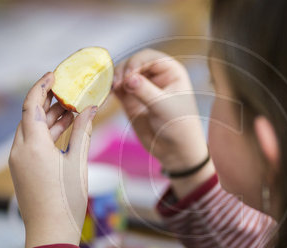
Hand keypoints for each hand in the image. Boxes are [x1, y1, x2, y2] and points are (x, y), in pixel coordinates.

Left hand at [9, 72, 97, 247]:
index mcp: (32, 145)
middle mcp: (20, 150)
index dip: (42, 87)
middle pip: (31, 116)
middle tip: (68, 91)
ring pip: (32, 131)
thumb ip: (83, 132)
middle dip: (49, 102)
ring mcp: (19, 161)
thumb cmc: (66, 200)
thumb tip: (90, 109)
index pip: (31, 105)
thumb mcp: (78, 163)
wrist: (51, 232)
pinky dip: (47, 134)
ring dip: (50, 119)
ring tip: (72, 109)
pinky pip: (33, 144)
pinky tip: (64, 130)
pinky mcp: (23, 170)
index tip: (54, 75)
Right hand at [113, 49, 213, 196]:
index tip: (129, 75)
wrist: (175, 150)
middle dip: (123, 70)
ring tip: (113, 89)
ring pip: (123, 74)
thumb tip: (128, 78)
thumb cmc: (179, 126)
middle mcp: (156, 76)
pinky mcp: (131, 99)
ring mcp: (142, 87)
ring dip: (115, 78)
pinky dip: (110, 88)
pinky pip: (117, 88)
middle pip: (133, 63)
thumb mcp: (163, 107)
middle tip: (118, 84)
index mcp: (171, 71)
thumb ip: (145, 91)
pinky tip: (107, 93)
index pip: (150, 57)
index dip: (137, 62)